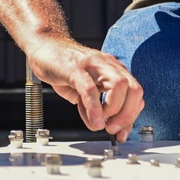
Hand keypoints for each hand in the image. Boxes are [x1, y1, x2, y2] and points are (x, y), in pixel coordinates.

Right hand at [27, 38, 143, 138]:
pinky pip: (90, 88)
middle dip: (127, 115)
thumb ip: (95, 106)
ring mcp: (92, 64)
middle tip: (112, 129)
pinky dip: (94, 107)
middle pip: (133, 89)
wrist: (44, 46)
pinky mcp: (74, 67)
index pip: (135, 94)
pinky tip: (93, 120)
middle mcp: (107, 65)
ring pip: (118, 85)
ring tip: (100, 123)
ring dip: (114, 111)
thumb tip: (103, 126)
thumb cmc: (64, 67)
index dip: (131, 116)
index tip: (121, 133)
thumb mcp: (84, 90)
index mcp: (113, 70)